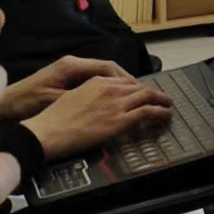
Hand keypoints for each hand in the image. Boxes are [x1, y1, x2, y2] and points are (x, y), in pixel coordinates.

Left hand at [0, 56, 134, 121]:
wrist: (3, 105)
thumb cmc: (25, 103)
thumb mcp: (54, 100)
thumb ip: (81, 96)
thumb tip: (106, 97)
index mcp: (71, 66)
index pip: (107, 66)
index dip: (125, 78)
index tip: (140, 89)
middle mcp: (72, 64)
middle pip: (107, 68)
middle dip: (125, 80)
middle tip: (142, 93)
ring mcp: (68, 70)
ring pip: (101, 74)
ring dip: (116, 84)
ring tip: (131, 97)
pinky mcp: (65, 79)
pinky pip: (92, 80)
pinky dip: (105, 88)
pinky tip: (111, 99)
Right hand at [20, 77, 171, 161]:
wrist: (46, 132)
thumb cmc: (53, 119)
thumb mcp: (71, 96)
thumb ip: (89, 94)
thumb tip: (97, 102)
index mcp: (96, 82)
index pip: (125, 81)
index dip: (138, 88)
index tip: (143, 93)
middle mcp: (109, 89)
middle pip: (140, 87)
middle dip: (153, 92)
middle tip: (161, 98)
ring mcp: (116, 104)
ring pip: (148, 96)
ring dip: (162, 100)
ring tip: (168, 105)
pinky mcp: (120, 120)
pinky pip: (148, 112)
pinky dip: (160, 112)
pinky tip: (165, 115)